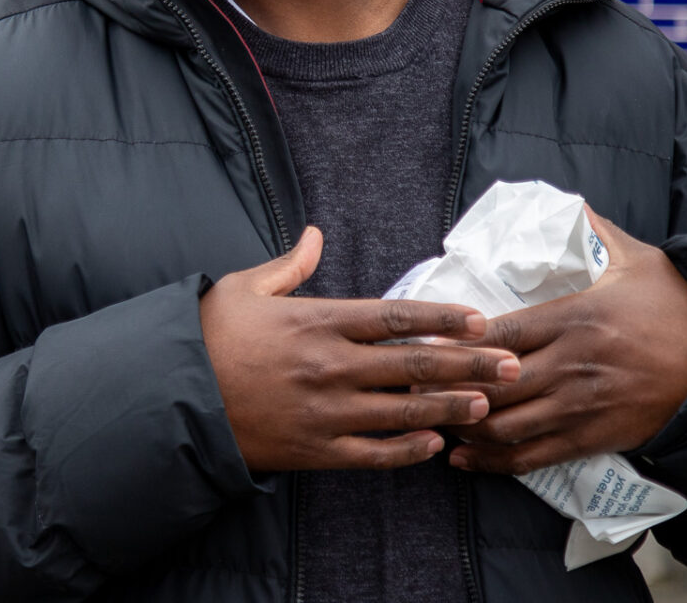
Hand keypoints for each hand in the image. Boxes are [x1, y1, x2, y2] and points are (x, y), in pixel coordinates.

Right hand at [200, 226, 520, 471]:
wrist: (175, 395)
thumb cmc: (209, 336)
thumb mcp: (245, 287)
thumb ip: (290, 264)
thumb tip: (316, 234)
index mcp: (319, 320)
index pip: (396, 316)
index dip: (443, 318)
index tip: (480, 320)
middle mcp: (331, 365)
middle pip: (414, 363)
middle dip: (469, 364)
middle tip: (511, 365)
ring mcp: (327, 410)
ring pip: (404, 410)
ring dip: (451, 407)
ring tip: (489, 404)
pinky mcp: (316, 448)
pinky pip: (373, 453)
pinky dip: (407, 450)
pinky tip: (434, 444)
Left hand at [445, 207, 686, 475]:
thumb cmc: (678, 307)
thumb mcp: (638, 259)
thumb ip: (595, 232)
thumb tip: (569, 200)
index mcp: (575, 317)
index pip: (499, 332)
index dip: (456, 342)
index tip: (423, 343)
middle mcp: (573, 364)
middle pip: (492, 384)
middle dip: (447, 388)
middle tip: (412, 386)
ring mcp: (583, 405)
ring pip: (506, 425)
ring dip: (464, 426)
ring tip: (433, 418)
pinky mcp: (595, 437)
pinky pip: (534, 456)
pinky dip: (494, 462)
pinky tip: (465, 458)